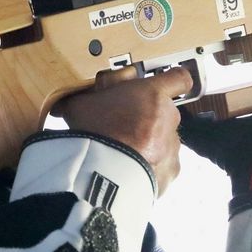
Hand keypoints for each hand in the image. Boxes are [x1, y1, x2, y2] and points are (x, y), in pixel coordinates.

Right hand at [54, 67, 193, 195]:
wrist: (101, 173)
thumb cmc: (94, 133)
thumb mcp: (81, 104)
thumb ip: (87, 97)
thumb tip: (72, 98)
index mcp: (153, 95)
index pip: (179, 78)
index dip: (173, 81)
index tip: (164, 85)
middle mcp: (168, 118)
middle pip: (165, 113)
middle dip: (149, 118)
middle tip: (125, 127)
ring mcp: (172, 147)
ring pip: (165, 141)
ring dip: (150, 145)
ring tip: (124, 153)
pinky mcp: (170, 172)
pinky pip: (163, 166)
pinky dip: (150, 168)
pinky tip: (130, 170)